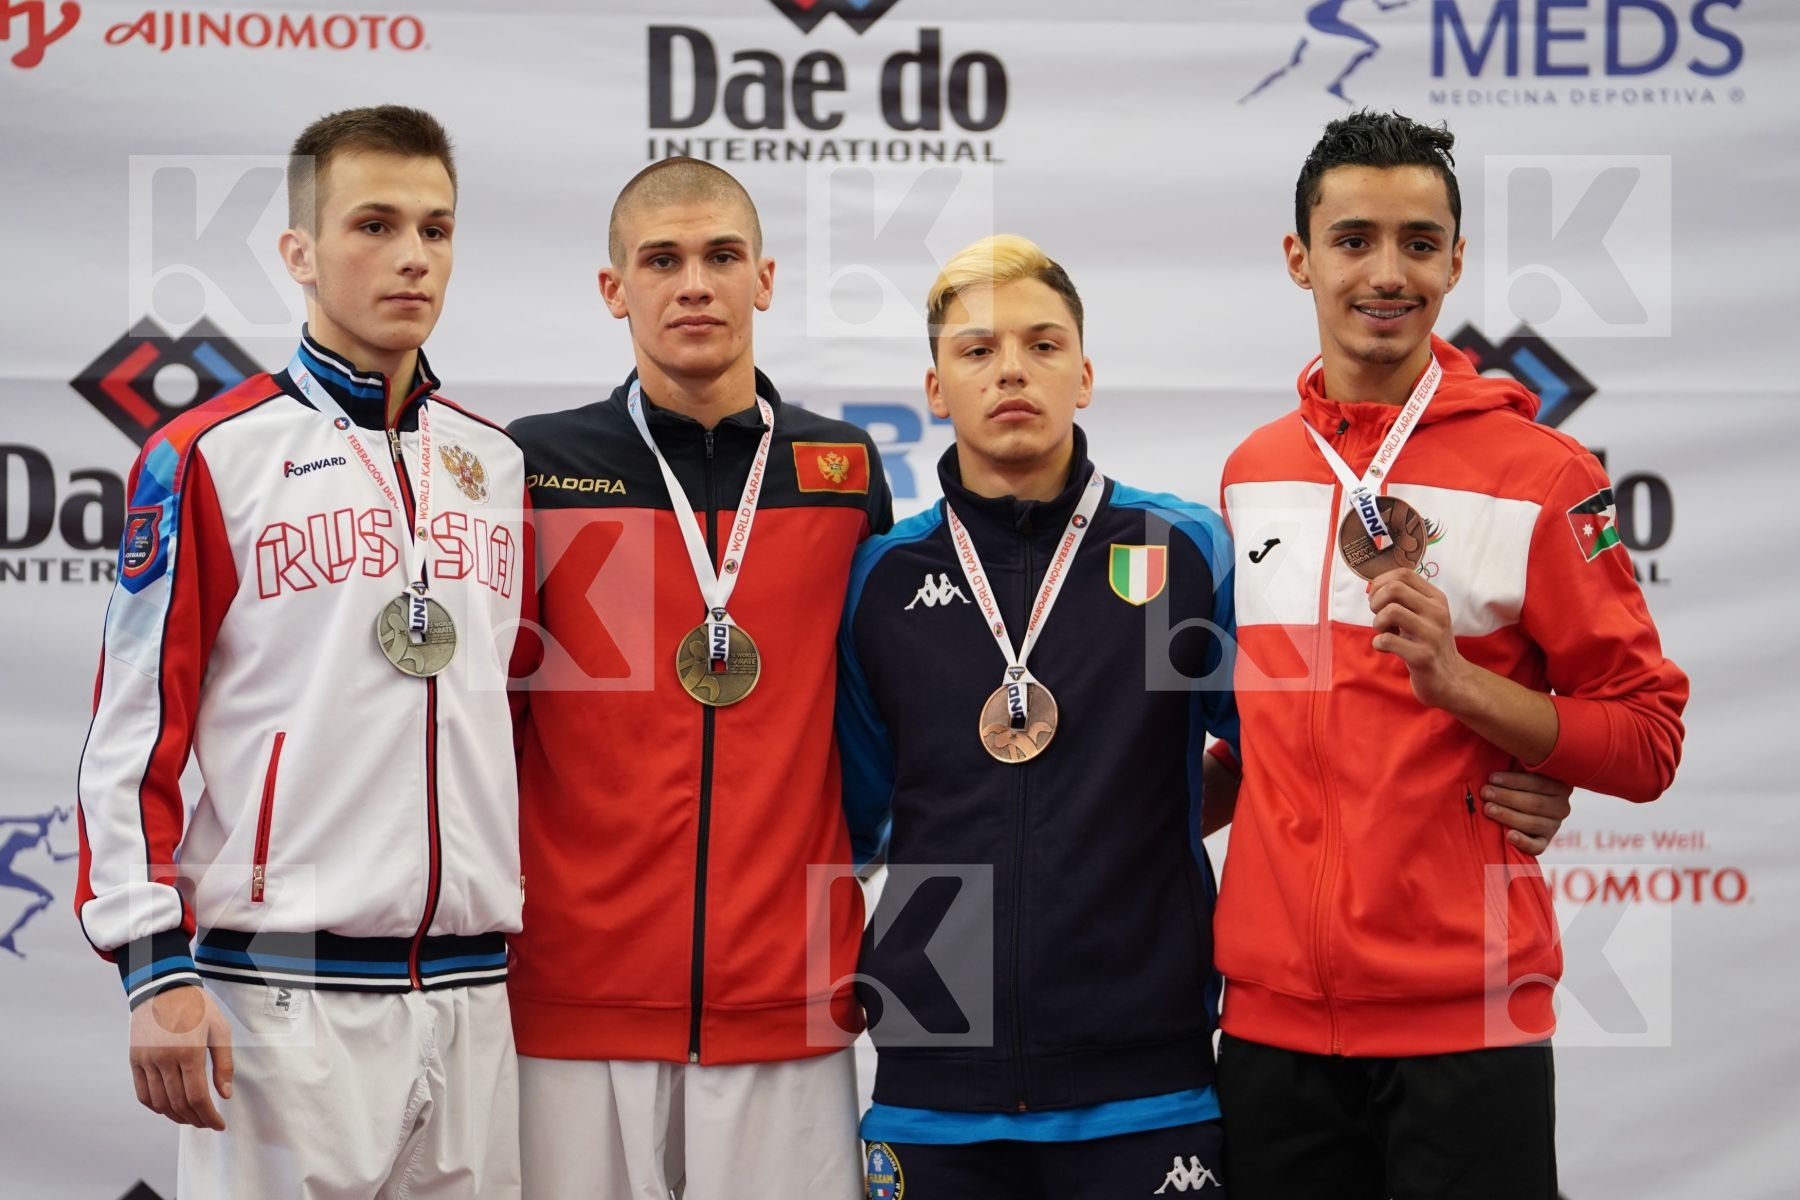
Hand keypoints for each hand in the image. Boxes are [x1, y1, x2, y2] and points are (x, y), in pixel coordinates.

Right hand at [129, 985, 233, 1129]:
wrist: (163, 986)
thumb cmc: (196, 1006)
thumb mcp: (220, 1029)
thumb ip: (223, 1063)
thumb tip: (225, 1095)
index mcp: (188, 1052)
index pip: (197, 1097)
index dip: (209, 1116)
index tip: (219, 1124)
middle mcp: (163, 1060)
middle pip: (178, 1104)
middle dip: (195, 1119)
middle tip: (208, 1124)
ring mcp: (146, 1061)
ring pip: (159, 1103)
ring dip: (175, 1117)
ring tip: (191, 1119)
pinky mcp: (134, 1060)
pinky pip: (142, 1093)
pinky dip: (155, 1107)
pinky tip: (169, 1109)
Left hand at [1368, 567, 1470, 709]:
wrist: (1450, 679)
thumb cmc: (1428, 643)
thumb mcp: (1424, 615)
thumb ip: (1404, 599)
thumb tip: (1372, 587)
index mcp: (1436, 598)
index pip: (1403, 573)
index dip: (1380, 583)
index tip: (1377, 599)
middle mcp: (1437, 612)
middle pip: (1394, 589)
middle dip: (1376, 602)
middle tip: (1380, 618)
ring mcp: (1432, 634)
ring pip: (1390, 611)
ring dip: (1377, 623)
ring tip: (1385, 633)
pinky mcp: (1423, 656)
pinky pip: (1386, 640)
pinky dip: (1378, 643)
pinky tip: (1386, 649)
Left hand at [1480, 771, 1572, 856]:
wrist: (1519, 806)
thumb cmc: (1516, 783)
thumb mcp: (1522, 770)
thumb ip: (1518, 763)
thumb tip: (1505, 750)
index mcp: (1560, 785)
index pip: (1539, 783)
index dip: (1514, 781)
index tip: (1492, 778)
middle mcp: (1561, 807)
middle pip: (1535, 804)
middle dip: (1507, 797)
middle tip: (1485, 793)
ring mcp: (1554, 826)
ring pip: (1533, 823)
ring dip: (1508, 816)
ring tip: (1488, 809)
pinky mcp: (1544, 842)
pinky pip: (1537, 846)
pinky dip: (1523, 842)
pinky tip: (1509, 836)